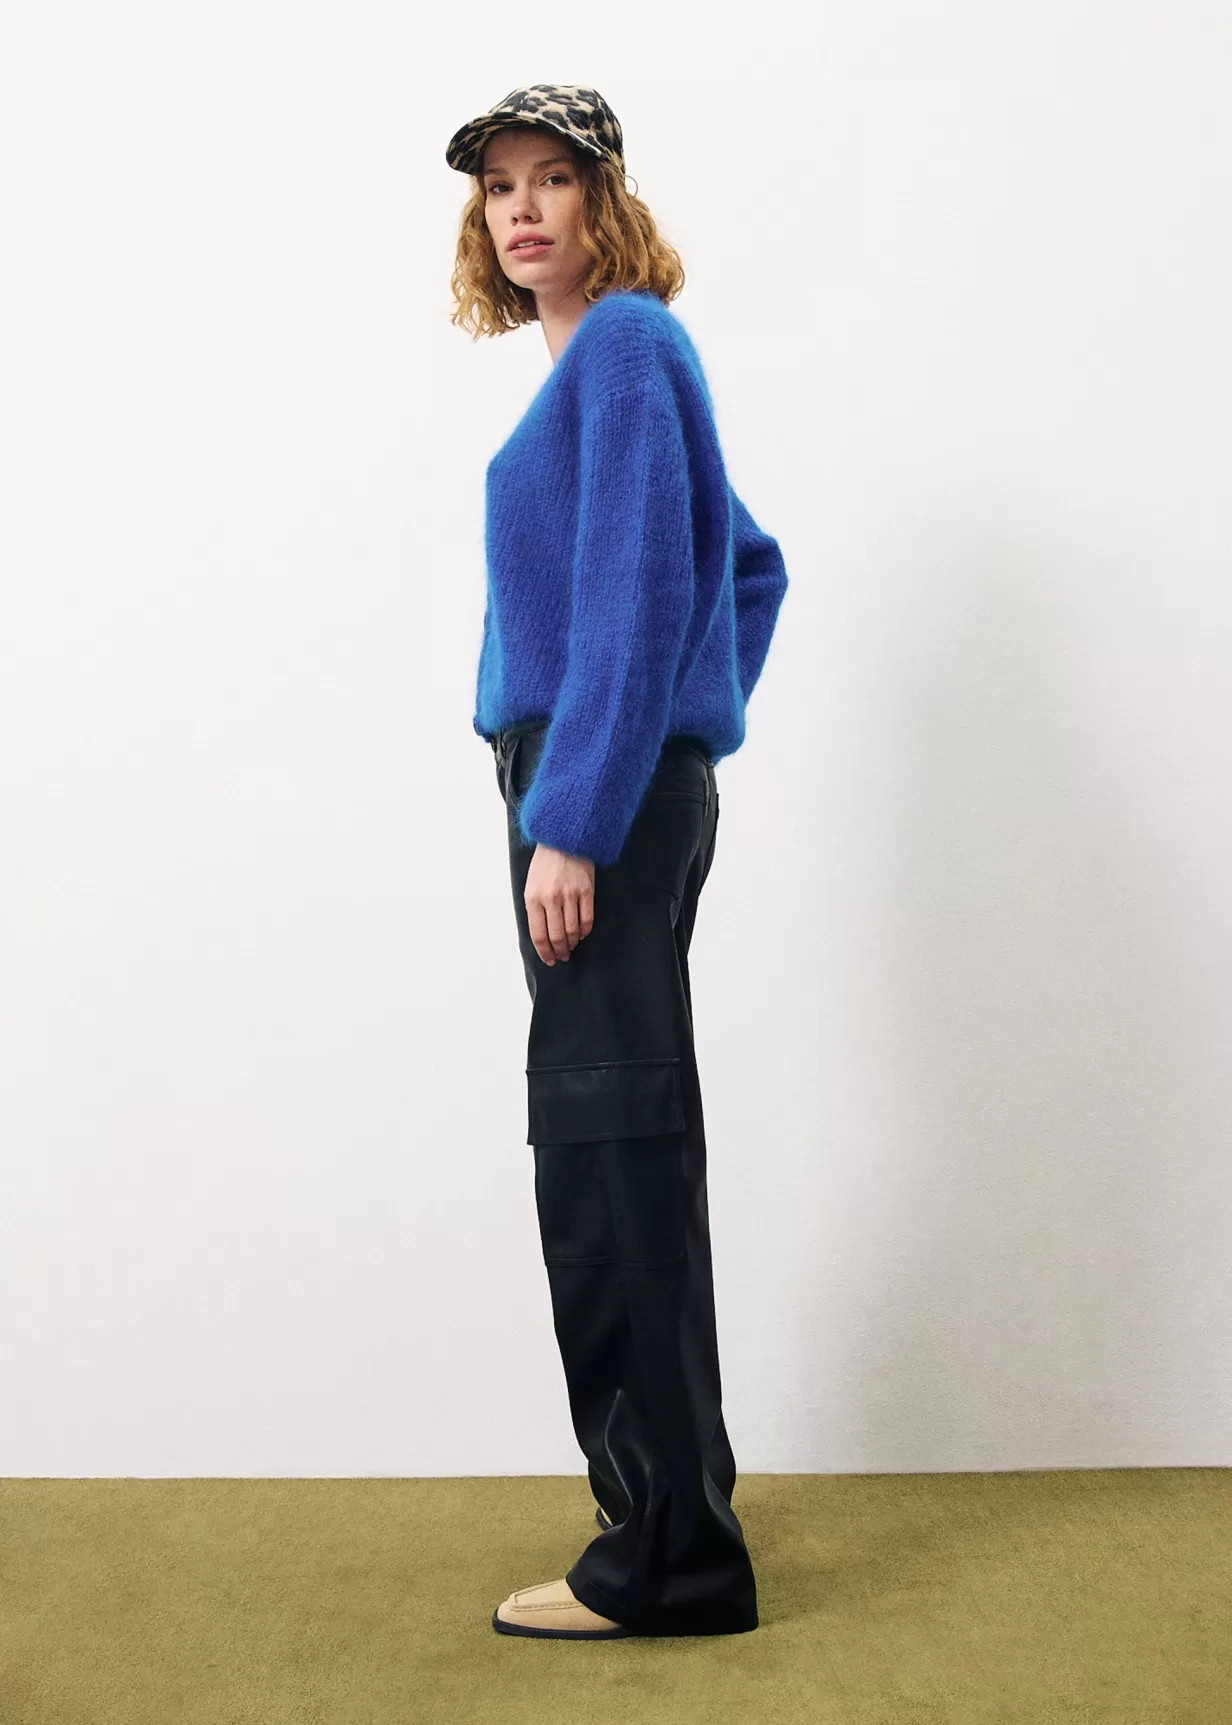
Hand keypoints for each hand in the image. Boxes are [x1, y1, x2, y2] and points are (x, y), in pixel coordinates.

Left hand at [525, 843, 594, 964]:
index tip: (549, 959)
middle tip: (561, 957)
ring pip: (572, 930)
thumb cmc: (545, 862)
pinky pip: (587, 919)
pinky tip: (581, 934)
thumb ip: (535, 908)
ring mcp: (570, 895)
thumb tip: (542, 934)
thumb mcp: (531, 884)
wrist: (564, 838)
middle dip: (559, 951)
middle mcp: (551, 898)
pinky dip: (584, 931)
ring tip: (570, 947)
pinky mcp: (587, 891)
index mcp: (533, 898)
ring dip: (571, 943)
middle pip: (556, 936)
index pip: (538, 934)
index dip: (544, 951)